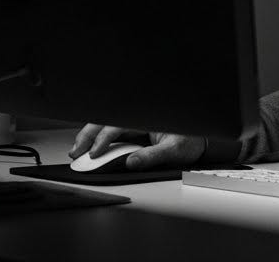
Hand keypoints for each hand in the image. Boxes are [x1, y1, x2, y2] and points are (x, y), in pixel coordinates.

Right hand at [69, 123, 205, 170]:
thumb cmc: (191, 142)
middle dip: (88, 135)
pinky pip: (114, 134)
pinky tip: (91, 150)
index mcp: (147, 116)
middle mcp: (139, 117)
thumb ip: (153, 156)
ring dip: (90, 137)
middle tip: (76, 152)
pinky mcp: (136, 132)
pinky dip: (100, 141)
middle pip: (107, 121)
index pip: (118, 125)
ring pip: (107, 126)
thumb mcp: (174, 150)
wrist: (202, 143)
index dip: (103, 139)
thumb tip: (131, 162)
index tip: (94, 154)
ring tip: (77, 151)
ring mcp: (137, 124)